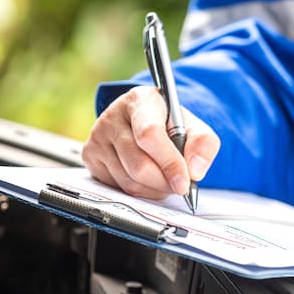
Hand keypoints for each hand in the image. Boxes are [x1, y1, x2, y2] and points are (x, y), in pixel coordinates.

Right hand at [81, 86, 220, 198]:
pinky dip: (139, 192)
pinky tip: (148, 180)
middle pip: (139, 165)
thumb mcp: (193, 126)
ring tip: (166, 180)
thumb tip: (195, 170)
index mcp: (141, 101)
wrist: (145, 120)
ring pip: (129, 181)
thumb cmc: (168, 123)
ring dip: (154, 190)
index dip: (169, 162)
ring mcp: (97, 136)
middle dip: (164, 182)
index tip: (184, 182)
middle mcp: (113, 116)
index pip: (149, 134)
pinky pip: (117, 187)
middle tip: (179, 185)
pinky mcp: (90, 156)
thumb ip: (204, 144)